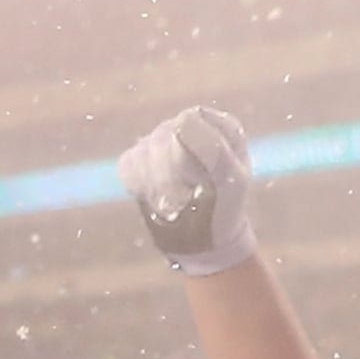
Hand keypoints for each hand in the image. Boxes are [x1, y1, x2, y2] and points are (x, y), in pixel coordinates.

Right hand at [119, 107, 257, 274]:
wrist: (204, 240)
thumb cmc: (224, 209)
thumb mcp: (232, 181)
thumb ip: (215, 148)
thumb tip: (182, 119)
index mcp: (220, 127)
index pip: (189, 121)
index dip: (187, 151)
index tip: (198, 179)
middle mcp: (191, 127)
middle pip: (162, 136)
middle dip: (168, 172)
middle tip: (183, 198)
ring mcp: (163, 141)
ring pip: (143, 149)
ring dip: (155, 182)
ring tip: (172, 201)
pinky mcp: (140, 160)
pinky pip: (128, 163)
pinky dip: (138, 185)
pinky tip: (154, 197)